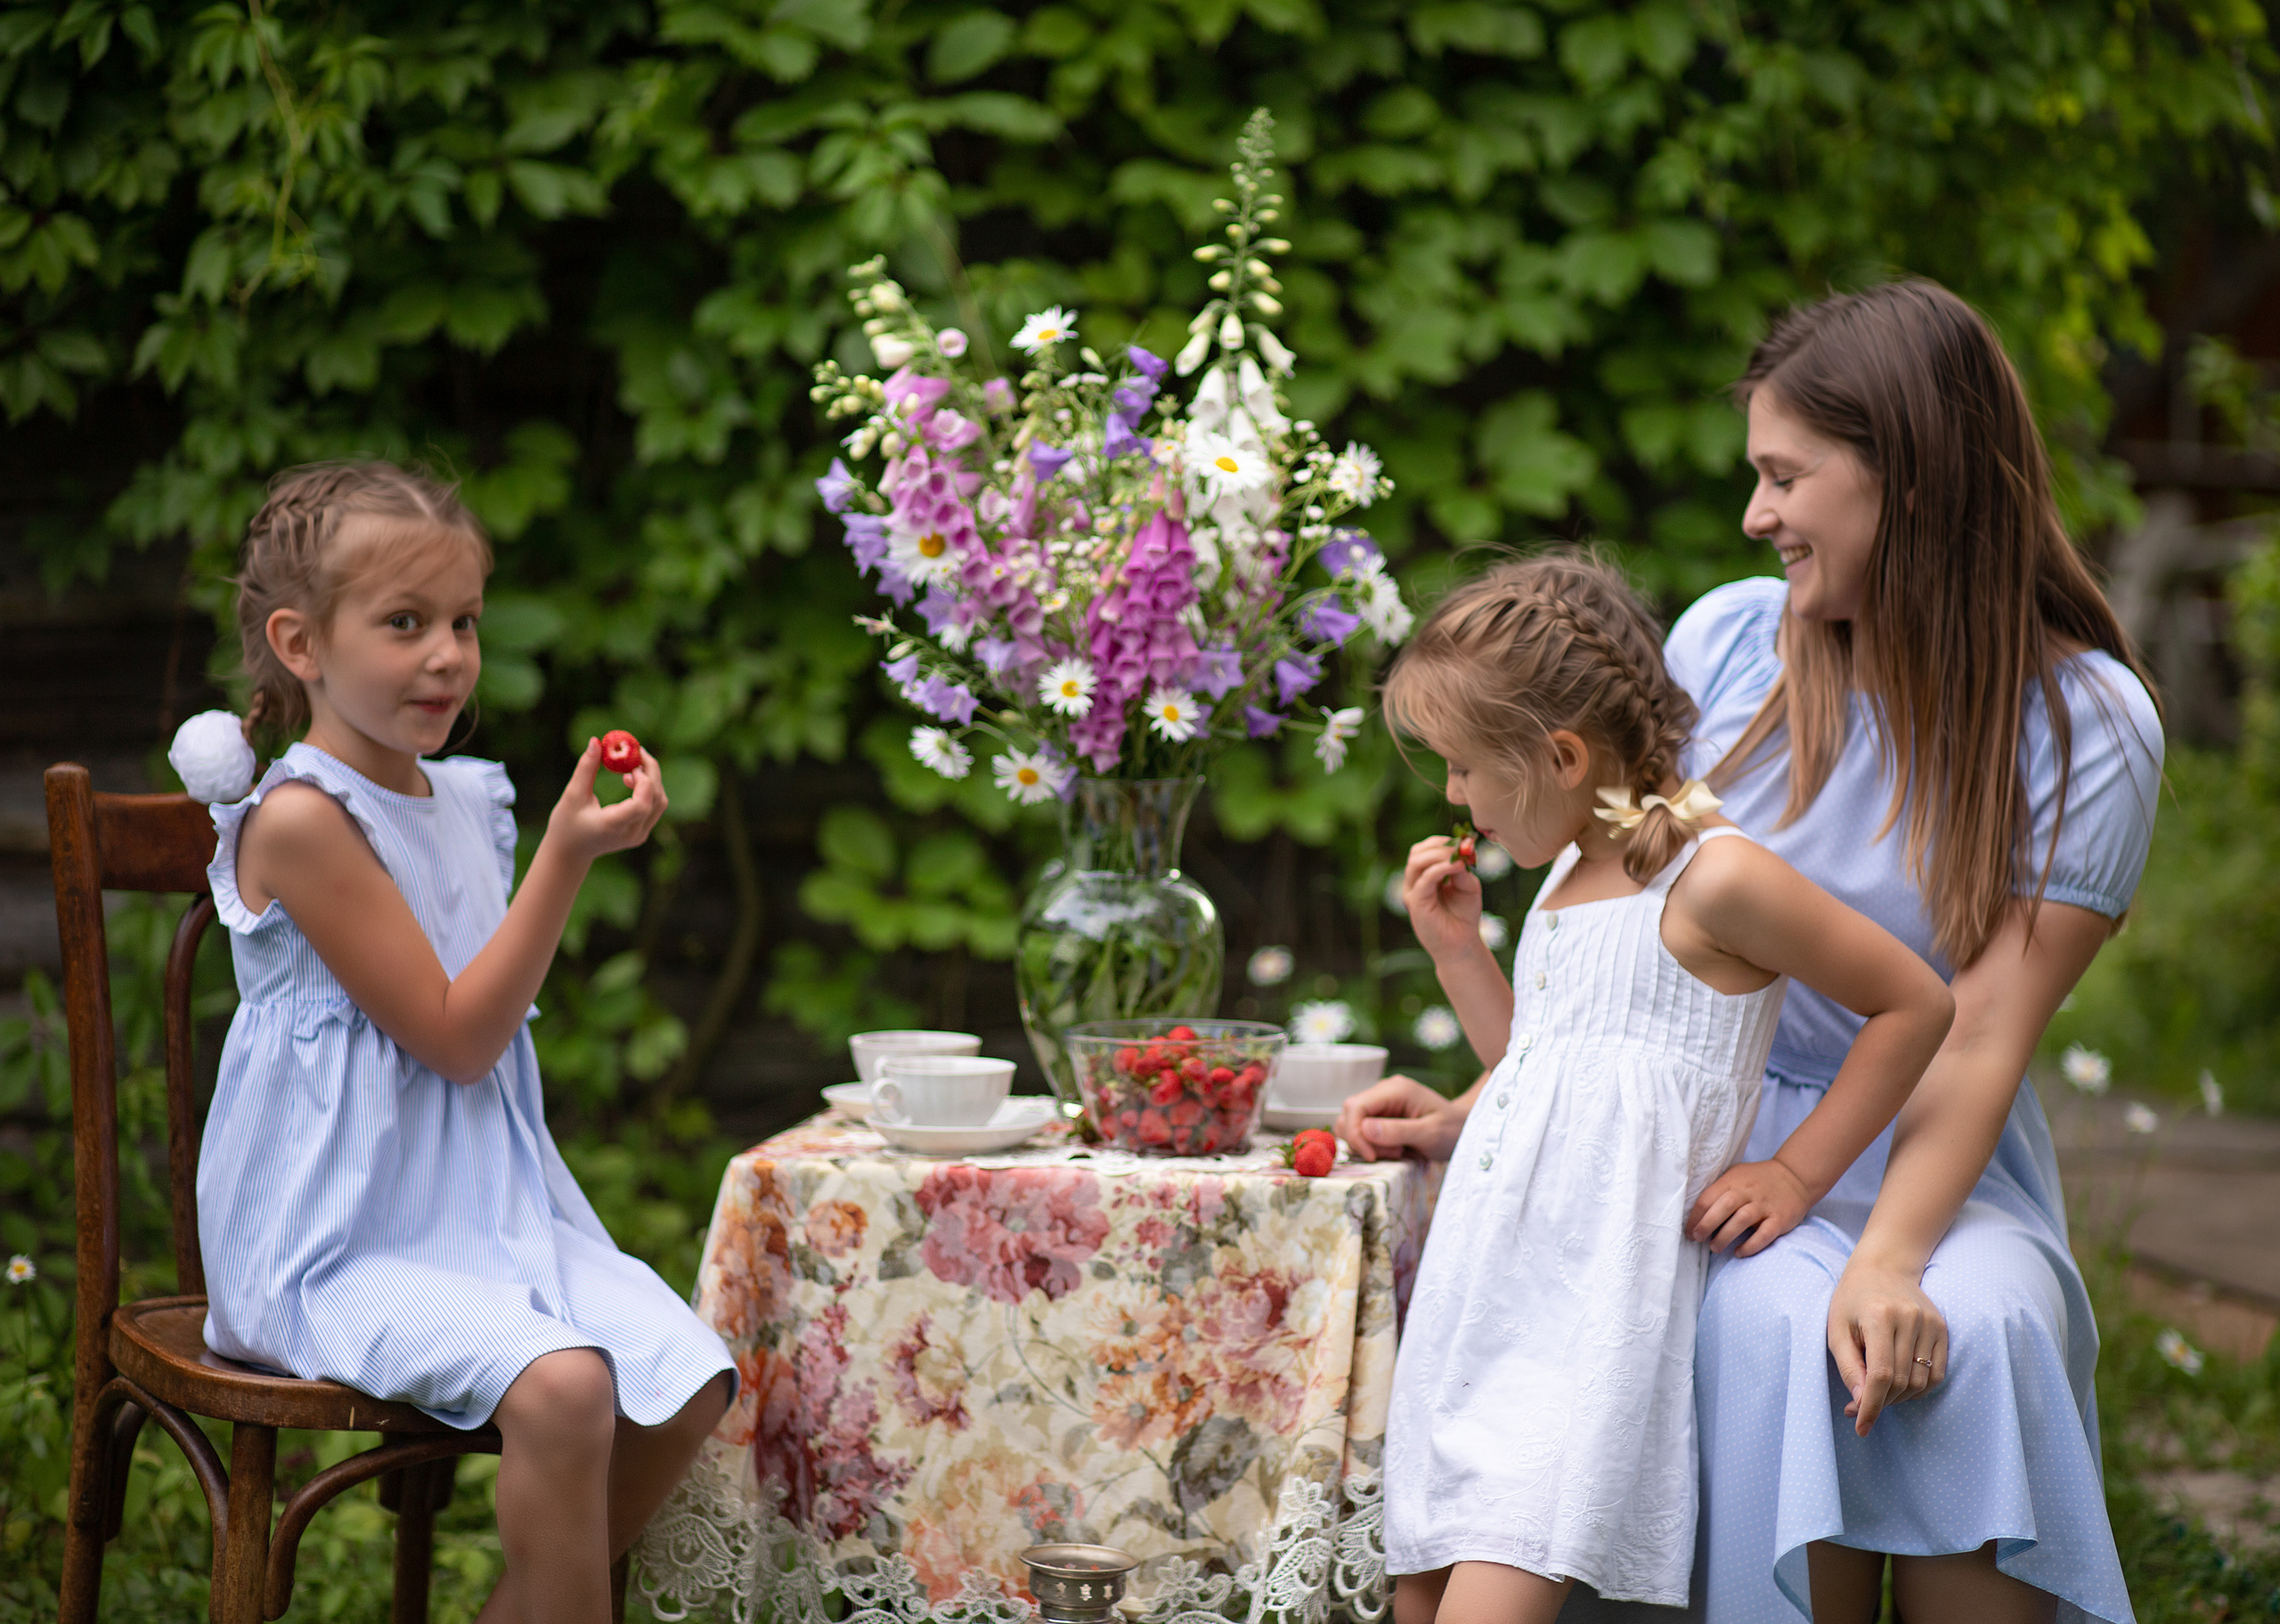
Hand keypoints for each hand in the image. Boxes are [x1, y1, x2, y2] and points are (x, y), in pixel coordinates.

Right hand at [546, 738, 668, 861]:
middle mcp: (632, 833)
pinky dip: (649, 789)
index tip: (630, 765)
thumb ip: (586, 769)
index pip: (642, 805)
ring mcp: (639, 835)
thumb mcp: (572, 795)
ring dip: (651, 779)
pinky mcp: (642, 833)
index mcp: (613, 826)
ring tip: (630, 766)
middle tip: (637, 752)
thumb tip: (596, 741)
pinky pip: (655, 807)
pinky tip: (632, 778)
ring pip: (660, 802)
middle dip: (650, 771)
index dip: (643, 781)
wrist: (571, 852)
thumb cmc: (567, 823)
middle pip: (656, 799)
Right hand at [1334, 1074, 1468, 1163]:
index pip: (1355, 1106)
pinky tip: (1394, 1149)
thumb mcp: (1430, 1133)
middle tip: (1394, 1153)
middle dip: (1362, 1140)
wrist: (1464, 1127)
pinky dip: (1370, 1144)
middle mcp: (1383, 1091)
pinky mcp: (1380, 1114)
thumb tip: (1363, 1128)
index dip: (1355, 1133)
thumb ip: (1398, 1130)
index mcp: (1395, 1089)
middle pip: (1349, 1114)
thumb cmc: (1453, 1130)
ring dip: (1365, 1143)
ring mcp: (1380, 1102)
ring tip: (1396, 1151)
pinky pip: (1360, 1129)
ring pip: (1350, 1123)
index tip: (1372, 1156)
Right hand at [1403, 836, 1487, 965]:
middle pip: (1417, 852)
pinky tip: (1458, 866)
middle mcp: (1415, 882)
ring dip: (1439, 854)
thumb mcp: (1468, 885)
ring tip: (1459, 858)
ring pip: (1417, 861)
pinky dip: (1441, 868)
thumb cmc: (1464, 915)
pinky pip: (1424, 879)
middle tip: (1460, 847)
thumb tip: (1460, 852)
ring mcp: (1413, 892)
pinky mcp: (1415, 902)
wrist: (1461, 943)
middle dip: (1439, 845)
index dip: (1442, 842)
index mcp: (1425, 875)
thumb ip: (1462, 869)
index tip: (1463, 841)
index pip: (1425, 849)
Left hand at [1686, 1158, 1813, 1255]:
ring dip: (1725, 1236)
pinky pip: (1764, 1234)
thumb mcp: (1736, 1175)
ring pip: (1742, 1220)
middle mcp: (1748, 1192)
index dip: (1695, 1216)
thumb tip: (1696, 1213)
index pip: (1708, 1197)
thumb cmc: (1758, 1179)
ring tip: (1715, 1248)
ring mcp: (1765, 1205)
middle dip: (1706, 1225)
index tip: (1689, 1231)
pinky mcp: (1780, 1219)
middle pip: (1724, 1207)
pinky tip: (1739, 1252)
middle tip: (1697, 1238)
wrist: (1795, 1177)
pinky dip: (1750, 1246)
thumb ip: (1719, 1189)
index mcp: (1733, 1180)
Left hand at [1826, 1258, 1947, 1434]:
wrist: (1883, 1267)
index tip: (1861, 1427)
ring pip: (1920, 1382)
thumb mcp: (1836, 1329)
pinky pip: (1937, 1374)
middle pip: (1901, 1382)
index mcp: (1879, 1317)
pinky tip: (1900, 1385)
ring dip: (1898, 1398)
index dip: (1872, 1406)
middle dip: (1879, 1403)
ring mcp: (1930, 1324)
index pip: (1882, 1375)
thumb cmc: (1852, 1299)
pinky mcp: (1942, 1329)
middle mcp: (1910, 1320)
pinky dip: (1919, 1388)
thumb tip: (1860, 1403)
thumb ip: (1848, 1366)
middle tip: (1858, 1407)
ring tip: (1876, 1393)